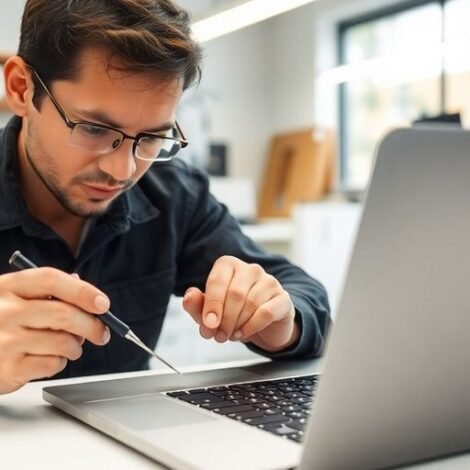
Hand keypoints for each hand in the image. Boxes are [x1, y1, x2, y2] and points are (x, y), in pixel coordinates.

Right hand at [0, 268, 110, 393]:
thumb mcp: (11, 298)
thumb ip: (45, 292)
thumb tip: (82, 287)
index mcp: (7, 287)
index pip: (51, 280)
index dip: (82, 291)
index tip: (103, 304)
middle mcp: (4, 311)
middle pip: (63, 314)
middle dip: (92, 325)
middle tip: (102, 333)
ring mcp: (4, 341)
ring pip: (63, 342)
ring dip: (76, 347)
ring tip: (70, 347)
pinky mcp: (7, 369)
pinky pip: (52, 364)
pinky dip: (59, 362)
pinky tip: (48, 358)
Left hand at [183, 256, 299, 351]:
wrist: (264, 326)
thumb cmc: (234, 314)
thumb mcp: (210, 312)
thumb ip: (197, 305)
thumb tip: (189, 296)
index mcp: (229, 265)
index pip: (218, 281)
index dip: (211, 305)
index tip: (208, 325)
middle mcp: (250, 269)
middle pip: (235, 294)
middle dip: (224, 319)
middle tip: (218, 335)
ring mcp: (269, 282)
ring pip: (251, 303)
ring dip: (237, 324)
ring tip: (230, 335)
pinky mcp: (283, 298)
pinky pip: (266, 312)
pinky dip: (252, 326)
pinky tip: (244, 334)